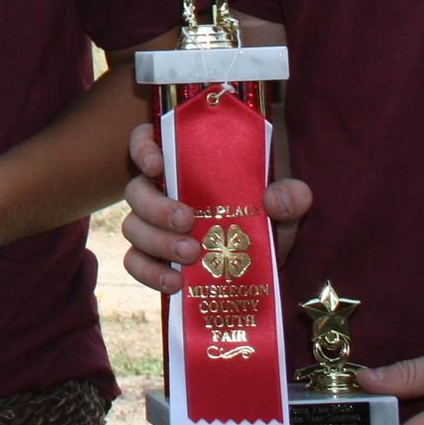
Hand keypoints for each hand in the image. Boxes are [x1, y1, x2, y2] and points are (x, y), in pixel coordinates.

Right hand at [118, 120, 312, 293]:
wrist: (269, 264)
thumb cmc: (270, 219)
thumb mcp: (287, 203)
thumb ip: (291, 194)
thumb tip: (274, 198)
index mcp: (186, 164)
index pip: (147, 141)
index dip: (142, 147)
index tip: (157, 164)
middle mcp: (162, 192)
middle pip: (136, 190)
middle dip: (157, 207)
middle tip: (187, 221)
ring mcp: (154, 227)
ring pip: (133, 227)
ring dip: (157, 242)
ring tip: (191, 255)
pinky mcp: (155, 260)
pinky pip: (135, 263)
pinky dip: (150, 273)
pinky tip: (176, 283)